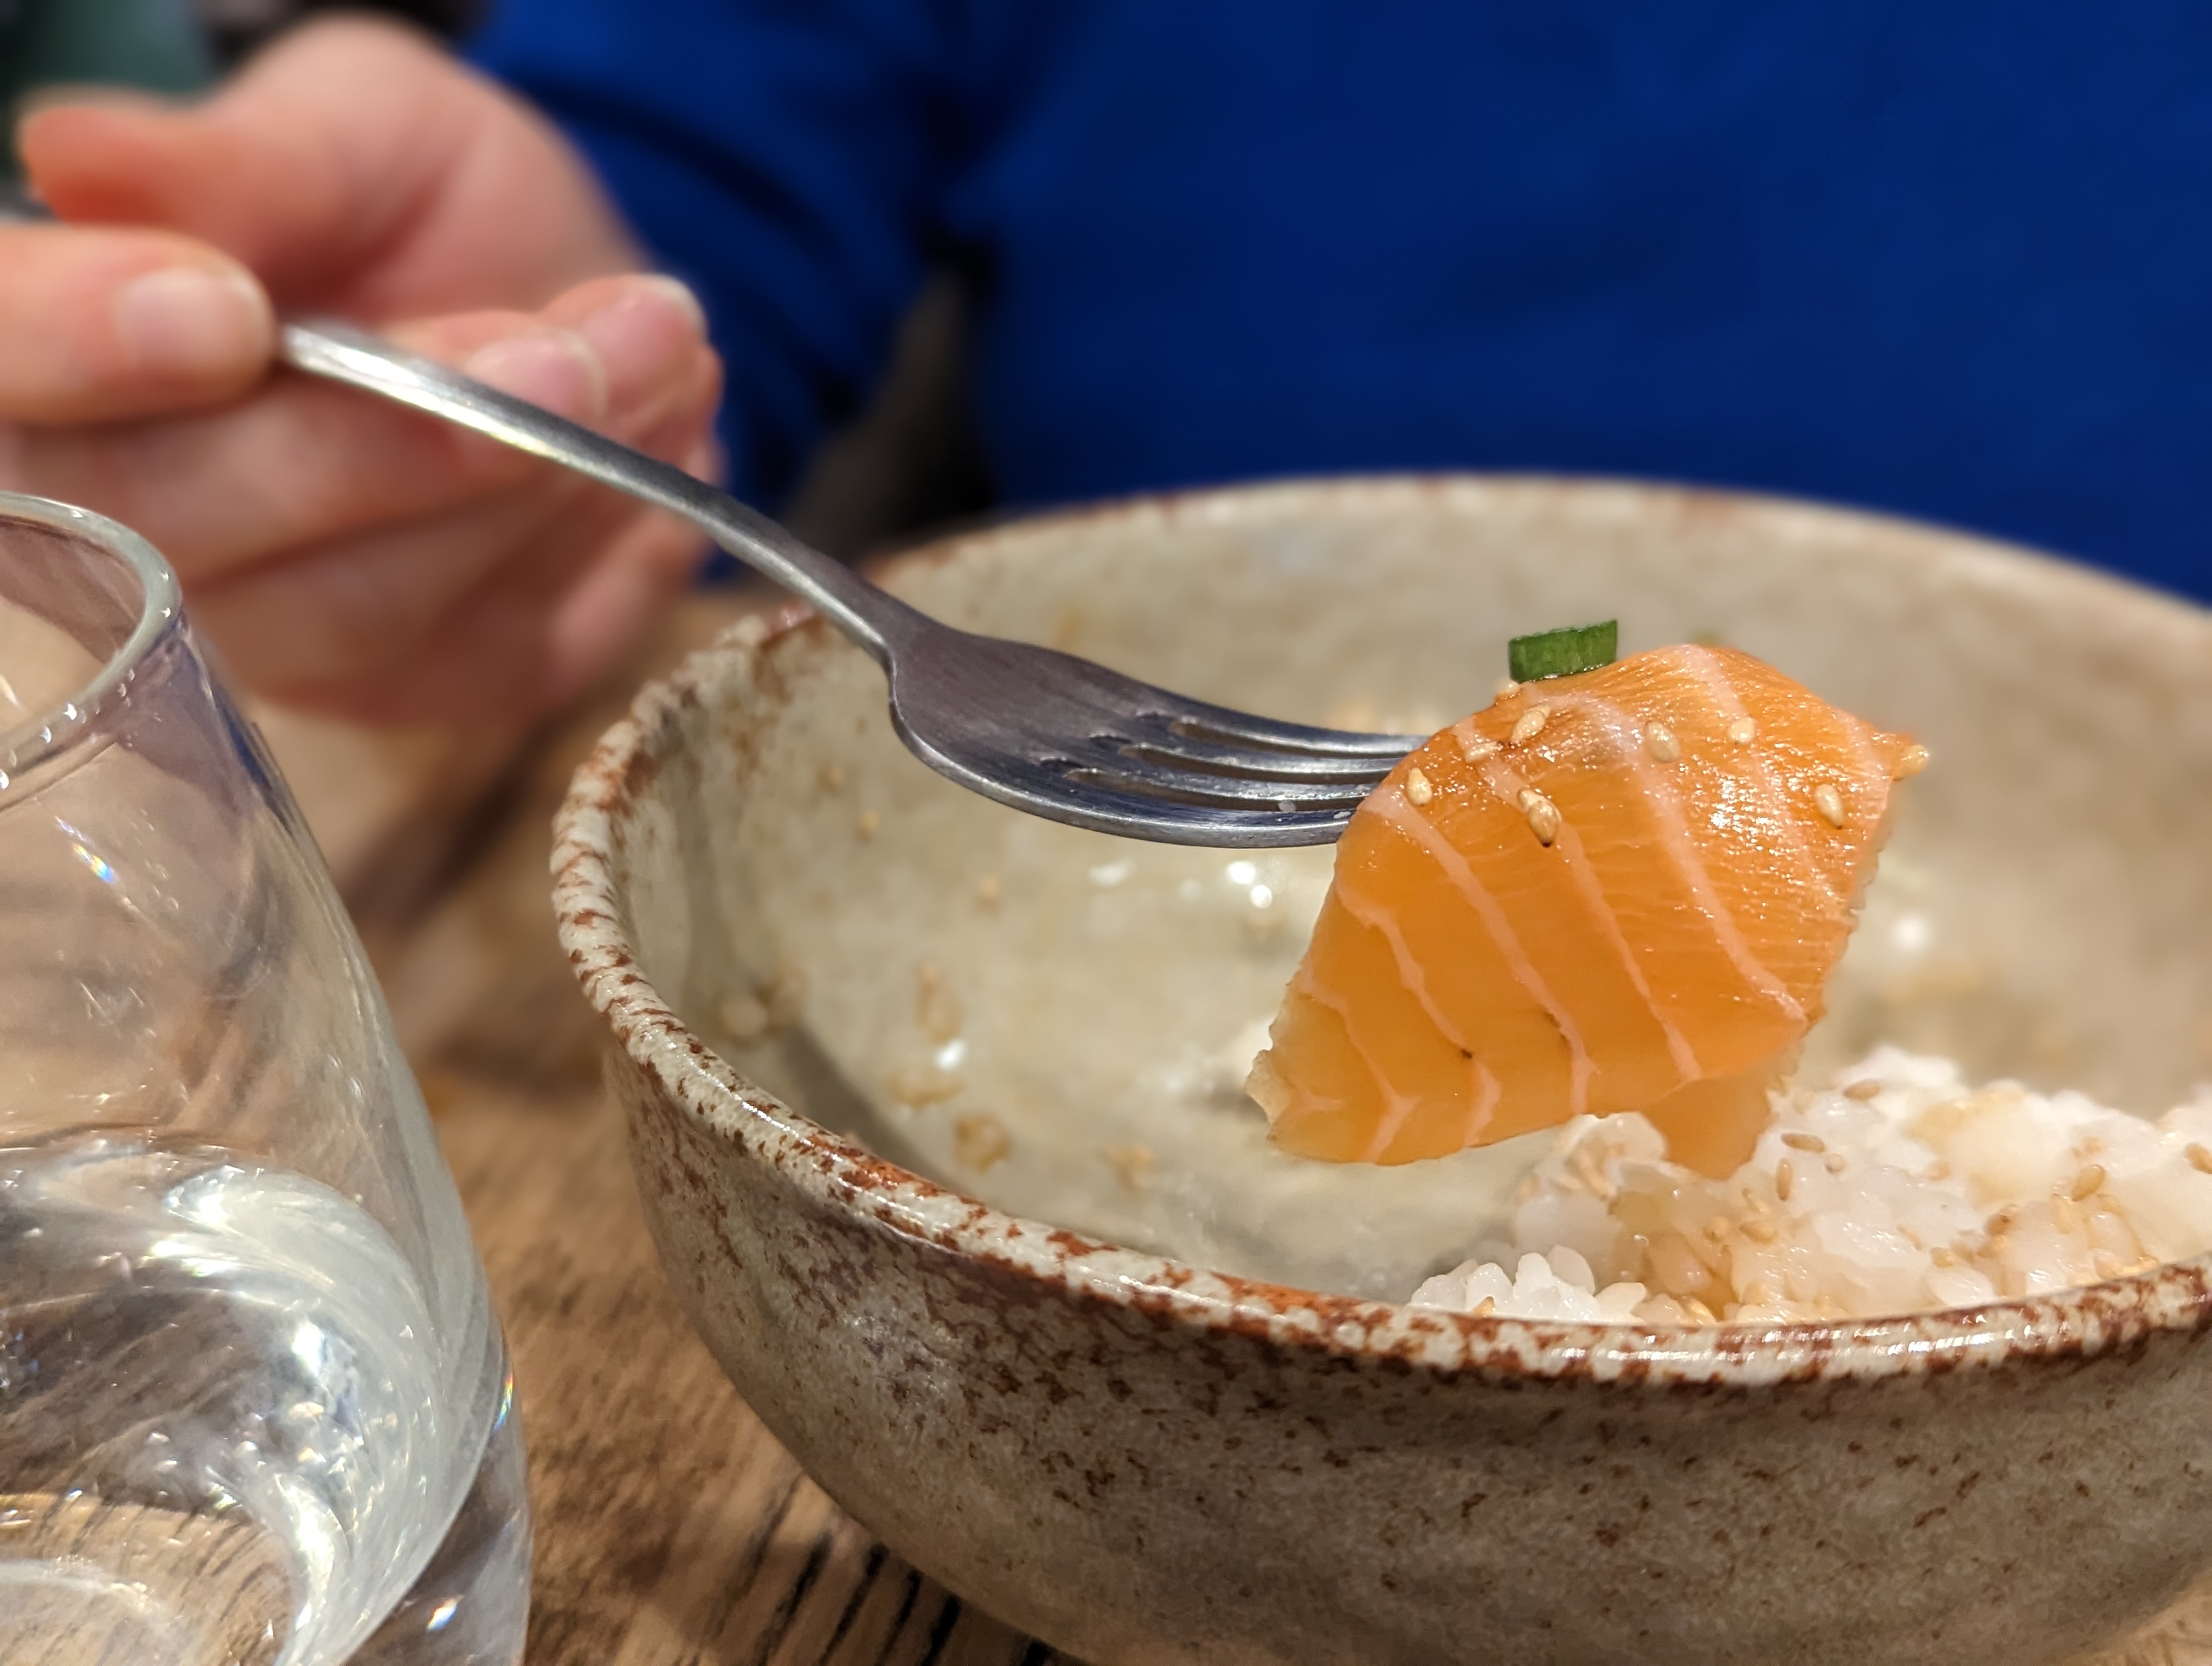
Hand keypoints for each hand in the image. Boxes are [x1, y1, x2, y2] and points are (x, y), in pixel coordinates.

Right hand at [1, 17, 722, 722]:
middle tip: (568, 340)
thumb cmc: (424, 202)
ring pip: (359, 606)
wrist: (569, 288)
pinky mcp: (417, 685)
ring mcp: (273, 629)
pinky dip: (607, 550)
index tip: (224, 309)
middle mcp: (137, 521)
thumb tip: (76, 155)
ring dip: (528, 485)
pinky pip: (498, 656)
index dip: (80, 348)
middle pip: (186, 525)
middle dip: (395, 433)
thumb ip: (246, 160)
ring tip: (660, 348)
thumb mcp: (356, 127)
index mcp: (66, 357)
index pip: (3, 375)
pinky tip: (676, 441)